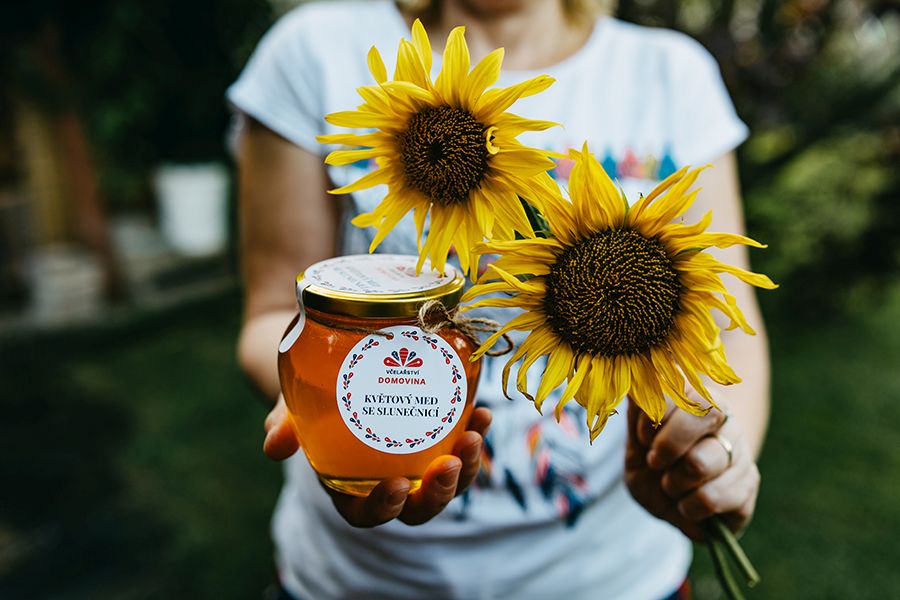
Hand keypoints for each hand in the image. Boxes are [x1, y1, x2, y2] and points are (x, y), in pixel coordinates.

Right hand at [263, 394, 491, 526]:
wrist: (330, 367)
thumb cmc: (308, 395)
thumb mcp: (290, 407)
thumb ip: (284, 425)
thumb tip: (274, 443)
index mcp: (349, 487)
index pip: (367, 514)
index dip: (384, 508)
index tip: (397, 486)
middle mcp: (387, 481)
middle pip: (418, 506)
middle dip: (438, 493)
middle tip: (447, 465)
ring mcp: (417, 462)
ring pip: (448, 480)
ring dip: (467, 465)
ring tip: (474, 436)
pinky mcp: (438, 437)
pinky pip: (462, 446)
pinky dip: (475, 432)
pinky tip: (482, 413)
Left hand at [624, 394, 759, 540]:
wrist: (671, 503)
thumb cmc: (652, 464)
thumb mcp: (636, 439)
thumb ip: (638, 412)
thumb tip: (635, 382)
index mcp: (694, 396)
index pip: (681, 388)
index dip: (654, 417)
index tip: (642, 439)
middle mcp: (724, 417)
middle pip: (705, 414)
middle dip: (668, 445)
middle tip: (655, 463)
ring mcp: (741, 449)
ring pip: (704, 461)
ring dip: (674, 483)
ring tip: (670, 487)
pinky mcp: (749, 483)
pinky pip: (714, 497)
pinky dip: (689, 508)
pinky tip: (687, 506)